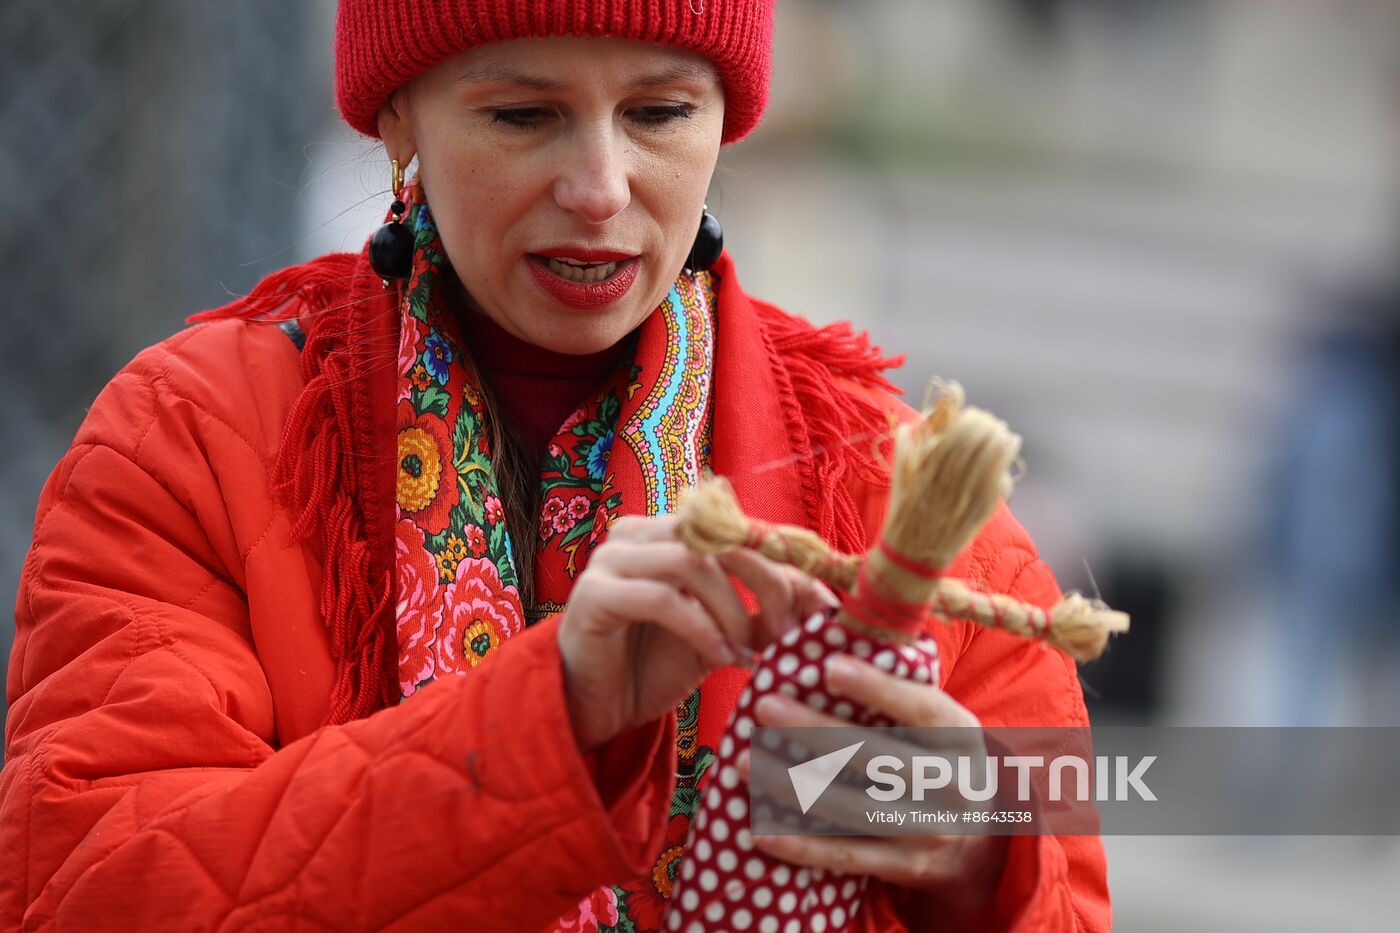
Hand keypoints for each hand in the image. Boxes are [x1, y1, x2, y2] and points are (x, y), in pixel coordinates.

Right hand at [558, 515, 839, 751]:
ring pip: (693, 563)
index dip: (786, 564)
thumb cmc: (654, 665)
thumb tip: (826, 602)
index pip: (741, 529)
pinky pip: (661, 598)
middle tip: (788, 635)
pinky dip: (701, 627)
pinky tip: (720, 657)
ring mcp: (610, 559)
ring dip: (733, 610)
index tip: (822, 609)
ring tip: (748, 652)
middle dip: (766, 586)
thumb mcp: (723, 635)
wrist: (593, 708)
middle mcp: (639, 533)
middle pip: (721, 538)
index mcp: (670, 531)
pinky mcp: (593, 594)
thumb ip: (765, 613)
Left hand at [738, 654, 1008, 920]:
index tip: (828, 666)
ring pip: (853, 808)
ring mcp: (928, 831)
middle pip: (877, 757)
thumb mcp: (944, 725)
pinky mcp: (904, 868)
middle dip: (814, 730)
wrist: (987, 846)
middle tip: (763, 706)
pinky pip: (847, 856)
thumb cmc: (944, 763)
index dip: (878, 688)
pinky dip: (802, 847)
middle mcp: (951, 785)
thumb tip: (841, 630)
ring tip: (743, 762)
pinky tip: (761, 831)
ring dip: (793, 786)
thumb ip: (904, 687)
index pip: (922, 709)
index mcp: (962, 738)